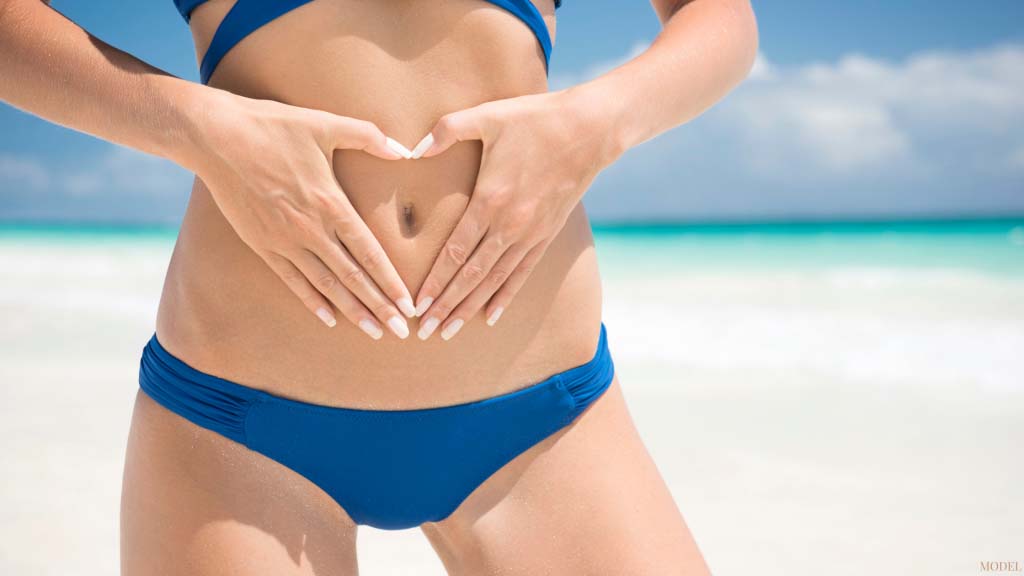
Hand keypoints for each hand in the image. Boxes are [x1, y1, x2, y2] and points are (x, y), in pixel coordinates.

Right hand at [188, 89, 418, 338]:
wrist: (215, 137)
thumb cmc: (273, 126)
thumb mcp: (325, 123)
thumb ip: (369, 136)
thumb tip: (406, 149)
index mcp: (330, 203)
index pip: (369, 252)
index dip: (391, 281)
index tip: (408, 304)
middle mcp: (310, 229)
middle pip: (352, 277)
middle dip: (379, 306)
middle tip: (401, 331)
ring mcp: (284, 240)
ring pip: (325, 285)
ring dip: (351, 311)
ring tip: (374, 332)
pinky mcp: (262, 244)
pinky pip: (293, 281)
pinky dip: (313, 301)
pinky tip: (329, 319)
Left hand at [410, 88, 623, 339]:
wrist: (590, 130)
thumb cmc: (535, 119)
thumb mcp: (487, 116)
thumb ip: (447, 130)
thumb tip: (412, 148)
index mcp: (490, 199)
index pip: (455, 251)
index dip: (434, 281)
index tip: (417, 304)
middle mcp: (509, 225)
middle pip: (471, 275)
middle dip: (446, 306)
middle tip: (425, 332)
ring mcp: (530, 234)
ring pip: (494, 281)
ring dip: (470, 308)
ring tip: (449, 331)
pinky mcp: (546, 235)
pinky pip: (522, 274)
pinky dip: (504, 297)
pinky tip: (490, 316)